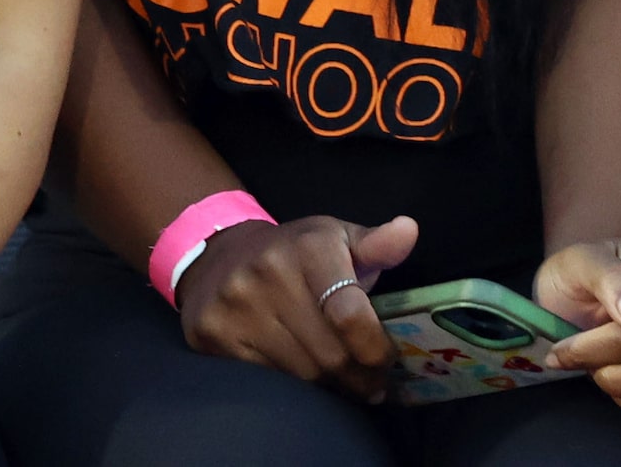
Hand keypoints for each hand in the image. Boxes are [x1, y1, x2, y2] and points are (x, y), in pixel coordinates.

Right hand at [178, 213, 416, 399]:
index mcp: (309, 247)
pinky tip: (306, 385)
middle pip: (329, 354)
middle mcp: (269, 272)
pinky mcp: (212, 332)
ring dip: (329, 389)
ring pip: (299, 374)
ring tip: (343, 386)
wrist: (220, 254)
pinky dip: (292, 390)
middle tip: (372, 385)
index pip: (349, 313)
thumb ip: (377, 245)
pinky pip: (265, 380)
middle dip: (359, 378)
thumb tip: (409, 230)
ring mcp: (236, 304)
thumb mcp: (336, 239)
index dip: (375, 348)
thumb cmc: (294, 253)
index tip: (386, 361)